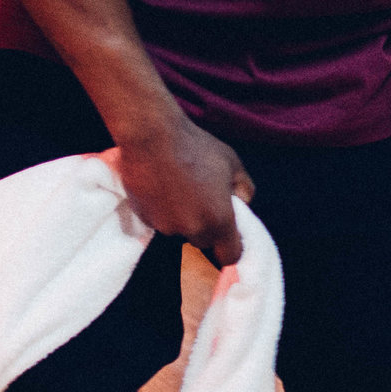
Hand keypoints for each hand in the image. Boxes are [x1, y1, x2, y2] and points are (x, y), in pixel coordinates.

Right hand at [110, 117, 254, 267]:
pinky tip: (162, 187)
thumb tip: (242, 205)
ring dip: (183, 218)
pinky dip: (163, 211)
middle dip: (206, 227)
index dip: (231, 247)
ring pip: (180, 231)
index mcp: (219, 220)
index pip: (230, 255)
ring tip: (180, 188)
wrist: (151, 136)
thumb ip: (245, 190)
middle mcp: (193, 230)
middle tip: (203, 200)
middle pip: (203, 242)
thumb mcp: (233, 163)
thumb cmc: (196, 146)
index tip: (230, 237)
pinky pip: (160, 221)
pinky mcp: (145, 219)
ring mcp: (166, 226)